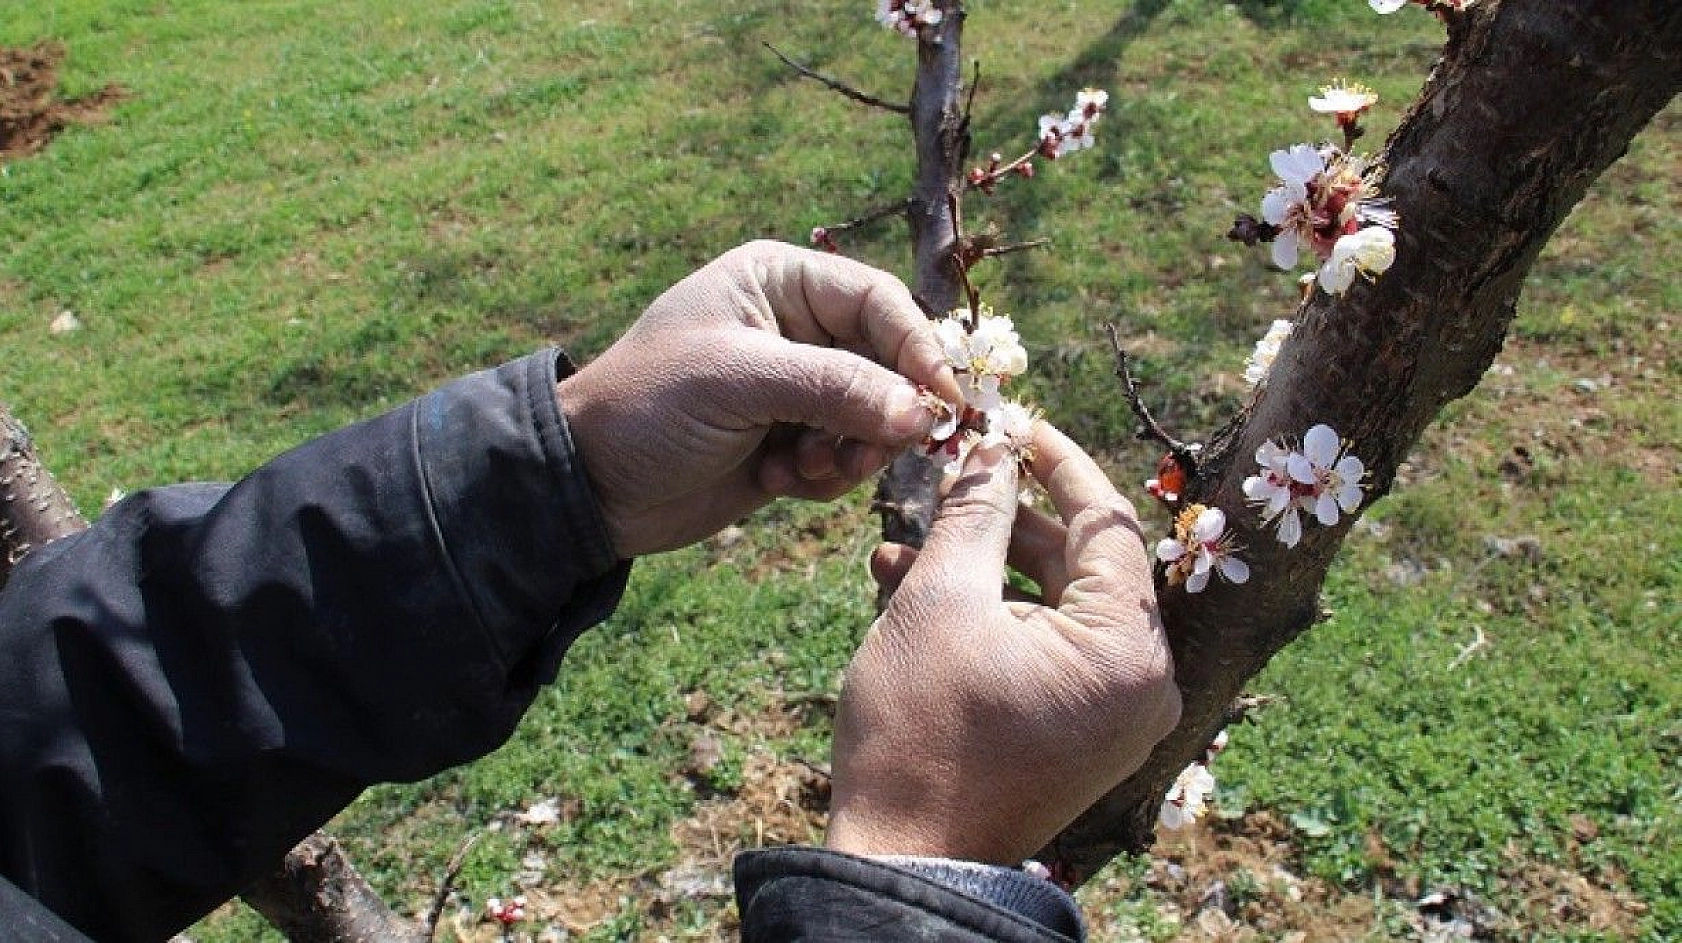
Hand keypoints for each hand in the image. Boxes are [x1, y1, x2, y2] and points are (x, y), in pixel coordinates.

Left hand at [558, 241, 962, 557]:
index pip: (879, 301)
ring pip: (874, 418)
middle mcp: (795, 329)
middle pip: (888, 363)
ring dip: (852, 452)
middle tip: (868, 453)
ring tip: (807, 469)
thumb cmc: (648, 406)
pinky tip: (777, 482)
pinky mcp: (790, 444)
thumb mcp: (740, 382)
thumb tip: (923, 413)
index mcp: (779, 282)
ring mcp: (794, 390)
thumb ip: (835, 389)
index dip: (918, 348)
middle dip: (884, 412)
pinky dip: (824, 478)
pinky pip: (845, 459)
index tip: (942, 401)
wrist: (586, 486)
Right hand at [824, 422, 1180, 864]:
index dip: (1056, 462)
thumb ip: (974, 513)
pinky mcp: (1080, 734)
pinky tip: (909, 593)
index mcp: (1127, 651)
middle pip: (1079, 565)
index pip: (1108, 524)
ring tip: (898, 548)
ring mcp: (1113, 715)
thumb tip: (991, 448)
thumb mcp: (940, 601)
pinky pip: (1043, 650)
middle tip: (951, 476)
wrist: (904, 861)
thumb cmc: (920, 735)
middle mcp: (1140, 685)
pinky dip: (989, 619)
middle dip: (1003, 520)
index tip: (1013, 422)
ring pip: (1051, 605)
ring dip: (980, 570)